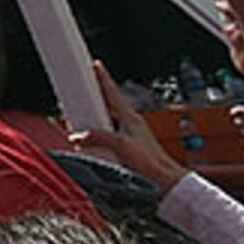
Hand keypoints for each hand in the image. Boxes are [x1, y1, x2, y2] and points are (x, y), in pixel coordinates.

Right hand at [60, 63, 188, 190]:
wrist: (164, 179)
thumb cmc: (150, 162)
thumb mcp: (119, 146)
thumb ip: (98, 138)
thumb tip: (79, 136)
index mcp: (130, 117)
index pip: (113, 92)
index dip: (103, 77)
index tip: (95, 64)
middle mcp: (131, 123)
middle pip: (108, 103)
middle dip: (95, 95)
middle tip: (83, 88)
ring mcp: (130, 134)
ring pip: (108, 119)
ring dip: (96, 117)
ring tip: (84, 118)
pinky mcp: (129, 146)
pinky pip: (109, 133)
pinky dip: (99, 133)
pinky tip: (93, 141)